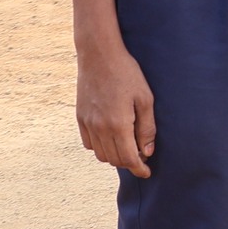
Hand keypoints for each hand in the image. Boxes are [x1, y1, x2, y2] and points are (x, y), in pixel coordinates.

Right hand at [76, 39, 156, 176]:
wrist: (99, 55)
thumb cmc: (127, 73)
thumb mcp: (144, 98)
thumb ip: (147, 128)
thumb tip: (147, 152)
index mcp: (118, 124)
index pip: (129, 158)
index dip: (139, 169)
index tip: (147, 172)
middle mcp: (100, 128)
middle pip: (114, 160)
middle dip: (129, 163)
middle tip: (141, 155)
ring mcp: (88, 124)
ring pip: (100, 155)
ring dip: (114, 156)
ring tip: (127, 146)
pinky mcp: (80, 118)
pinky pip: (89, 144)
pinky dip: (100, 147)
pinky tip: (110, 137)